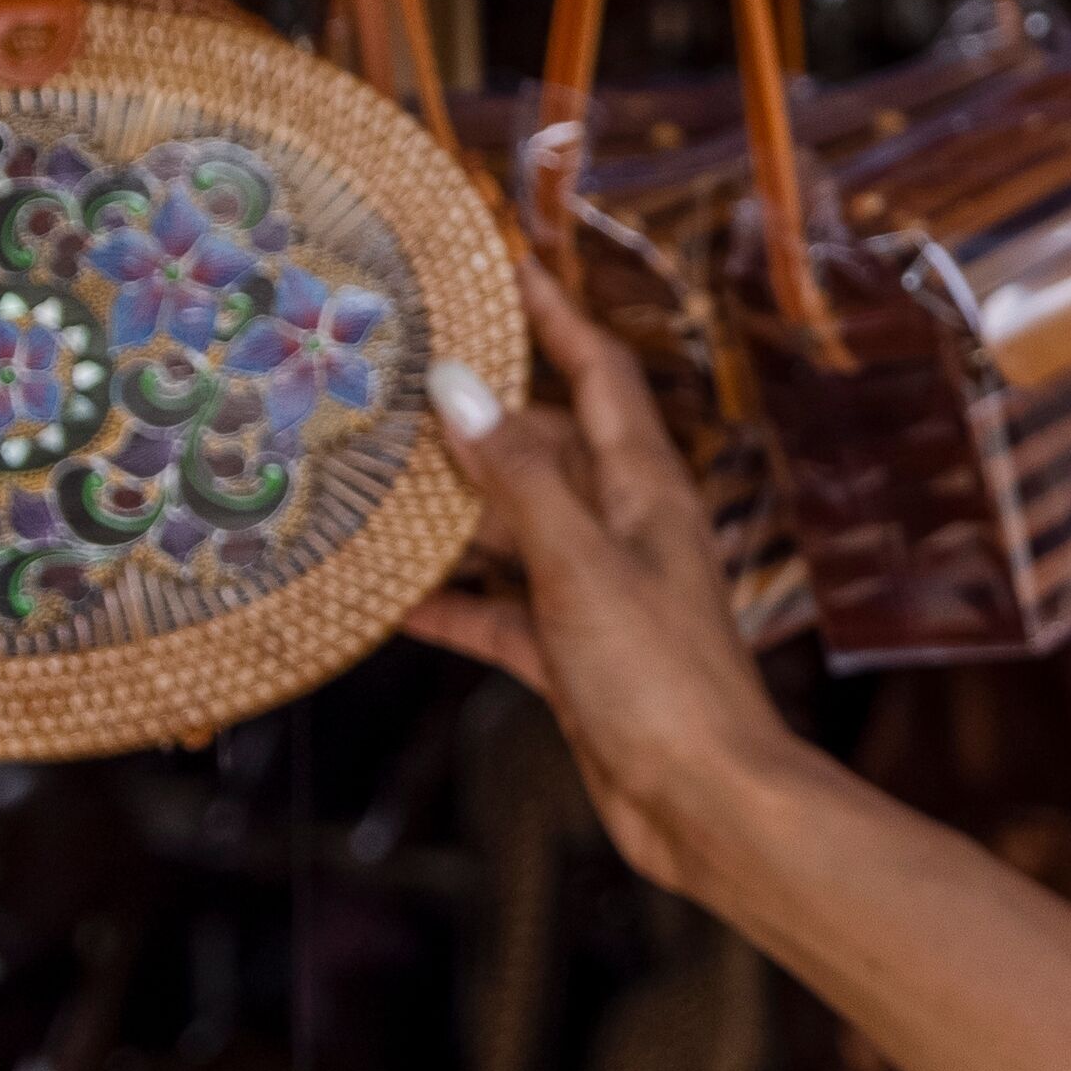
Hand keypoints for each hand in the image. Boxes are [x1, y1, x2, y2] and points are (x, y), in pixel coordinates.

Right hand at [407, 252, 797, 894]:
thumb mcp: (581, 567)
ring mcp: (595, 592)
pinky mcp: (570, 655)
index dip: (555, 315)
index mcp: (645, 488)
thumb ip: (519, 482)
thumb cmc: (662, 681)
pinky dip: (449, 601)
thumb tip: (459, 390)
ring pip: (512, 529)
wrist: (704, 804)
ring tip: (366, 480)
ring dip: (449, 512)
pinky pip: (498, 610)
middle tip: (386, 389)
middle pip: (542, 448)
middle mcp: (622, 528)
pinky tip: (384, 596)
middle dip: (474, 419)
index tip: (502, 267)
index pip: (597, 373)